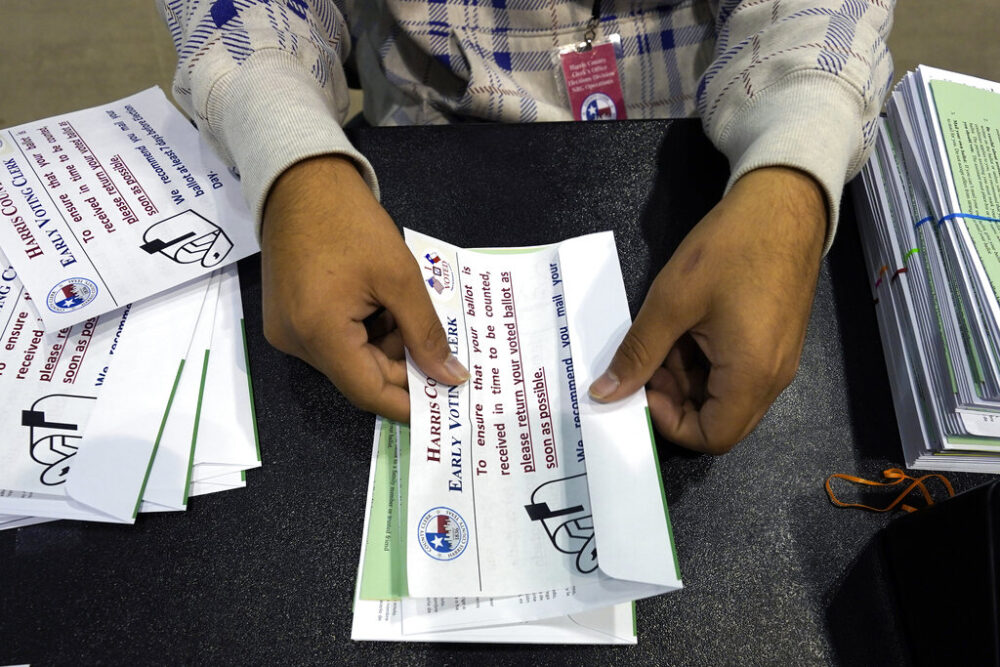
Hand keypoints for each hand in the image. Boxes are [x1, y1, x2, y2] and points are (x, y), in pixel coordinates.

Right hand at [261, 155, 468, 421]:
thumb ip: (427, 333)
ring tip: (406, 309)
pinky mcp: (288, 318)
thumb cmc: (352, 223)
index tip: (444, 402)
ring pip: (349, 359)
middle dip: (402, 365)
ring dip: (385, 345)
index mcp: (319, 333)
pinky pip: (333, 341)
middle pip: (359, 376)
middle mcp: (296, 342)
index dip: (408, 404)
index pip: (368, 392)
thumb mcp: (400, 278)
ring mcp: (287, 331)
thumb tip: (451, 376)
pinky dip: (364, 332)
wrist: (301, 180)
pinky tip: (382, 304)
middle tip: (439, 347)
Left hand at [588, 167, 826, 453]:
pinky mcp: (774, 343)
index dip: (670, 423)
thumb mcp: (672, 301)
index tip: (644, 385)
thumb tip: (604, 394)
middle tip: (648, 359)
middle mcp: (772, 379)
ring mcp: (777, 361)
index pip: (713, 437)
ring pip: (723, 395)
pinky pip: (735, 372)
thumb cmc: (730, 249)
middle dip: (674, 399)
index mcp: (752, 375)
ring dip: (686, 378)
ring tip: (663, 337)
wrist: (784, 202)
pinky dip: (703, 362)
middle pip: (719, 420)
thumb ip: (637, 353)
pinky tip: (684, 328)